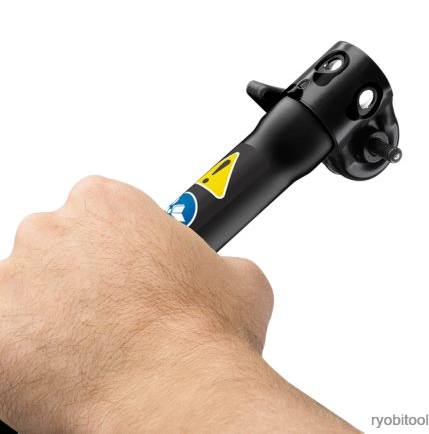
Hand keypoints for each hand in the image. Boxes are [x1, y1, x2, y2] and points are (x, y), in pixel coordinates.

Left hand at [0, 176, 357, 432]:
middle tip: (106, 318)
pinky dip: (22, 365)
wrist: (175, 393)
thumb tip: (222, 274)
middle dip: (72, 280)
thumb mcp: (239, 275)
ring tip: (84, 355)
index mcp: (106, 202)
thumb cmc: (201, 331)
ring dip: (43, 321)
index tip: (122, 273)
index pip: (93, 210)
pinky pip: (3, 349)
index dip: (110, 246)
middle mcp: (50, 232)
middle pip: (48, 249)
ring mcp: (11, 286)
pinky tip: (58, 379)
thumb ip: (218, 261)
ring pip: (18, 298)